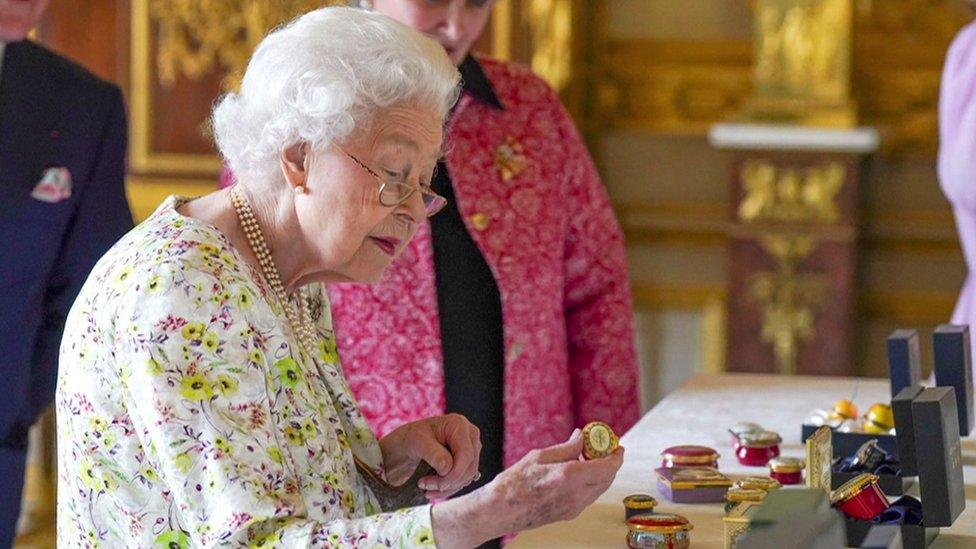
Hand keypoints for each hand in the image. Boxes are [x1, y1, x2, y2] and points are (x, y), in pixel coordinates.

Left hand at [379, 414, 481, 498]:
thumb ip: (433, 453)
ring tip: (426, 488)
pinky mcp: (468, 461)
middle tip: (424, 487)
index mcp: (459, 424)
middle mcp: (469, 435)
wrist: (406, 445)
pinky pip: (465, 480)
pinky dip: (450, 488)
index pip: (466, 456)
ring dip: (447, 488)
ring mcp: (471, 448)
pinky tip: (434, 488)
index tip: (429, 484)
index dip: (453, 474)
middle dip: (447, 483)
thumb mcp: (417, 442)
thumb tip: (448, 468)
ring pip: (468, 477)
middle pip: (469, 468)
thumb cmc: (410, 438)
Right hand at [430, 429, 623, 547]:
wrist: (501, 510)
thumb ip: (566, 448)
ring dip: (601, 473)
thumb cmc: (515, 482)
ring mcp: (574, 508)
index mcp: (570, 477)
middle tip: (605, 449)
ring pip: (599, 489)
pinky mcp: (568, 515)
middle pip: (607, 479)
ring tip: (589, 458)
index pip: (607, 467)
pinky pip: (588, 496)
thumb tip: (582, 438)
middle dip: (610, 463)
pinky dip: (591, 483)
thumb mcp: (540, 456)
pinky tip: (579, 472)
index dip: (616, 455)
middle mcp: (576, 495)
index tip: (617, 445)